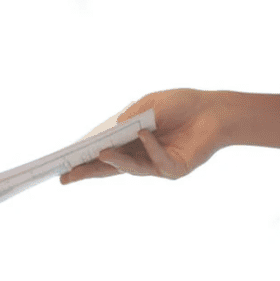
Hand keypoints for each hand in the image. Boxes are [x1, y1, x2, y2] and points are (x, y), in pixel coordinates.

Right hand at [60, 89, 226, 183]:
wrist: (216, 110)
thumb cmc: (182, 105)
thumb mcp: (151, 103)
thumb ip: (131, 116)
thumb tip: (111, 129)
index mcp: (131, 143)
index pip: (103, 154)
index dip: (84, 159)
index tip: (63, 164)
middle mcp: (141, 157)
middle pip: (110, 168)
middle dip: (88, 172)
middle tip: (66, 177)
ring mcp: (157, 165)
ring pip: (131, 168)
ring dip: (116, 160)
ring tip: (101, 152)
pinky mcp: (175, 169)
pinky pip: (158, 160)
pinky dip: (151, 147)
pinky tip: (144, 134)